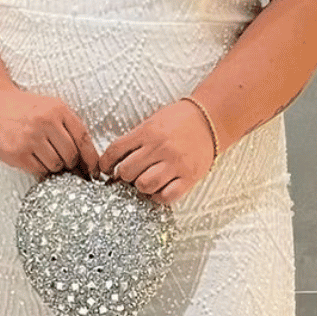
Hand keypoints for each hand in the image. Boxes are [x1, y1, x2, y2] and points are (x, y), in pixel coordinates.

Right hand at [0, 86, 100, 179]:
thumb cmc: (25, 110)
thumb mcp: (51, 108)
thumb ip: (70, 128)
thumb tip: (88, 160)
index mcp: (58, 109)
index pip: (84, 138)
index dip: (91, 158)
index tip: (94, 170)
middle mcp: (45, 122)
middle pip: (71, 155)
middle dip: (70, 163)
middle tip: (64, 161)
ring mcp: (29, 138)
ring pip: (56, 165)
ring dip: (54, 166)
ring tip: (43, 155)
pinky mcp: (16, 152)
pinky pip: (38, 170)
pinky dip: (39, 168)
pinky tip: (32, 158)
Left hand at [97, 99, 216, 203]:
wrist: (211, 119)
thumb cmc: (179, 120)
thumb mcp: (153, 121)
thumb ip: (135, 138)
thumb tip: (116, 161)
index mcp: (148, 132)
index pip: (115, 150)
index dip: (105, 162)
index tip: (106, 168)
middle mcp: (160, 148)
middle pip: (127, 171)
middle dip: (124, 175)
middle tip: (130, 173)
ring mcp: (175, 163)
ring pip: (144, 185)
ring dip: (140, 186)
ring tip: (145, 180)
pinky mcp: (189, 176)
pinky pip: (167, 196)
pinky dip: (159, 196)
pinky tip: (160, 188)